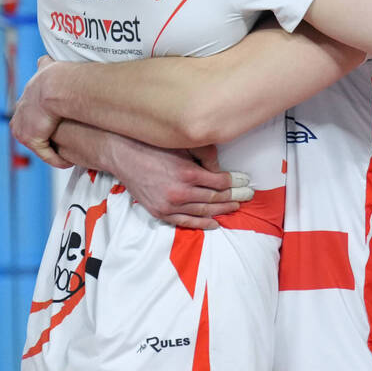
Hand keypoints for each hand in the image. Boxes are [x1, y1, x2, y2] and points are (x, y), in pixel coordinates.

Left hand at [10, 57, 68, 168]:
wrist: (54, 86)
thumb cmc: (55, 75)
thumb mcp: (46, 67)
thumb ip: (44, 64)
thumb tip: (45, 57)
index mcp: (23, 101)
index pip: (29, 115)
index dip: (43, 121)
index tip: (55, 126)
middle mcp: (19, 116)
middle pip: (31, 132)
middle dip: (45, 139)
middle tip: (62, 144)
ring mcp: (23, 129)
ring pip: (39, 144)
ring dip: (52, 150)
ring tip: (67, 156)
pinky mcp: (31, 139)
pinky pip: (46, 154)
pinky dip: (57, 159)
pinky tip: (68, 162)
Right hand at [100, 136, 252, 229]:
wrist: (123, 156)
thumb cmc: (153, 148)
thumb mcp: (181, 147)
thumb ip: (203, 157)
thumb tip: (221, 169)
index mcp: (188, 173)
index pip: (220, 181)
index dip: (235, 182)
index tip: (245, 182)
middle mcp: (180, 192)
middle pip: (215, 198)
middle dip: (234, 197)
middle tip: (248, 197)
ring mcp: (170, 205)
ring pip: (203, 211)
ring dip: (222, 210)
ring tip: (236, 208)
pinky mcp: (160, 212)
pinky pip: (186, 222)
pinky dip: (202, 223)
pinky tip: (215, 223)